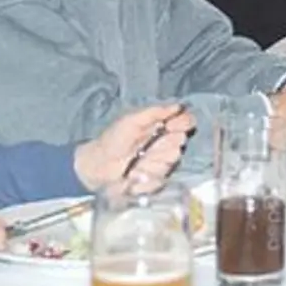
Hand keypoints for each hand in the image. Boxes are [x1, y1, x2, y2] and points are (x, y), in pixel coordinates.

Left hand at [74, 104, 195, 190]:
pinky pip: (162, 177)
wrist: (99, 165)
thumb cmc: (114, 138)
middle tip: (146, 144)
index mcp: (163, 126)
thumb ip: (155, 112)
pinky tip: (134, 173)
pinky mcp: (158, 179)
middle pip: (182, 141)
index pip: (187, 121)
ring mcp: (164, 162)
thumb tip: (179, 106)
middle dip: (165, 142)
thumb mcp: (131, 120)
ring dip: (154, 159)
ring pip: (173, 159)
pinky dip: (147, 175)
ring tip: (137, 160)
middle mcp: (167, 143)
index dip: (185, 123)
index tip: (172, 125)